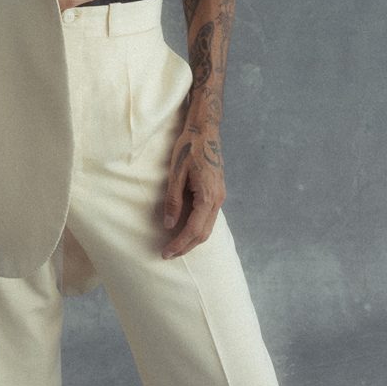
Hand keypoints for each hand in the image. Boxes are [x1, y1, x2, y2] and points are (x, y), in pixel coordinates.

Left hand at [161, 126, 225, 258]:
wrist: (206, 130)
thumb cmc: (189, 147)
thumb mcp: (176, 172)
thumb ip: (173, 200)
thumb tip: (169, 224)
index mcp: (207, 196)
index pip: (194, 230)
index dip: (180, 244)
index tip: (166, 253)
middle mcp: (217, 200)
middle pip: (203, 233)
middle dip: (186, 246)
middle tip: (168, 254)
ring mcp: (220, 196)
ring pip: (208, 227)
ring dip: (192, 239)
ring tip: (176, 245)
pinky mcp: (218, 192)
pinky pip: (209, 217)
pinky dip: (198, 227)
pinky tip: (187, 228)